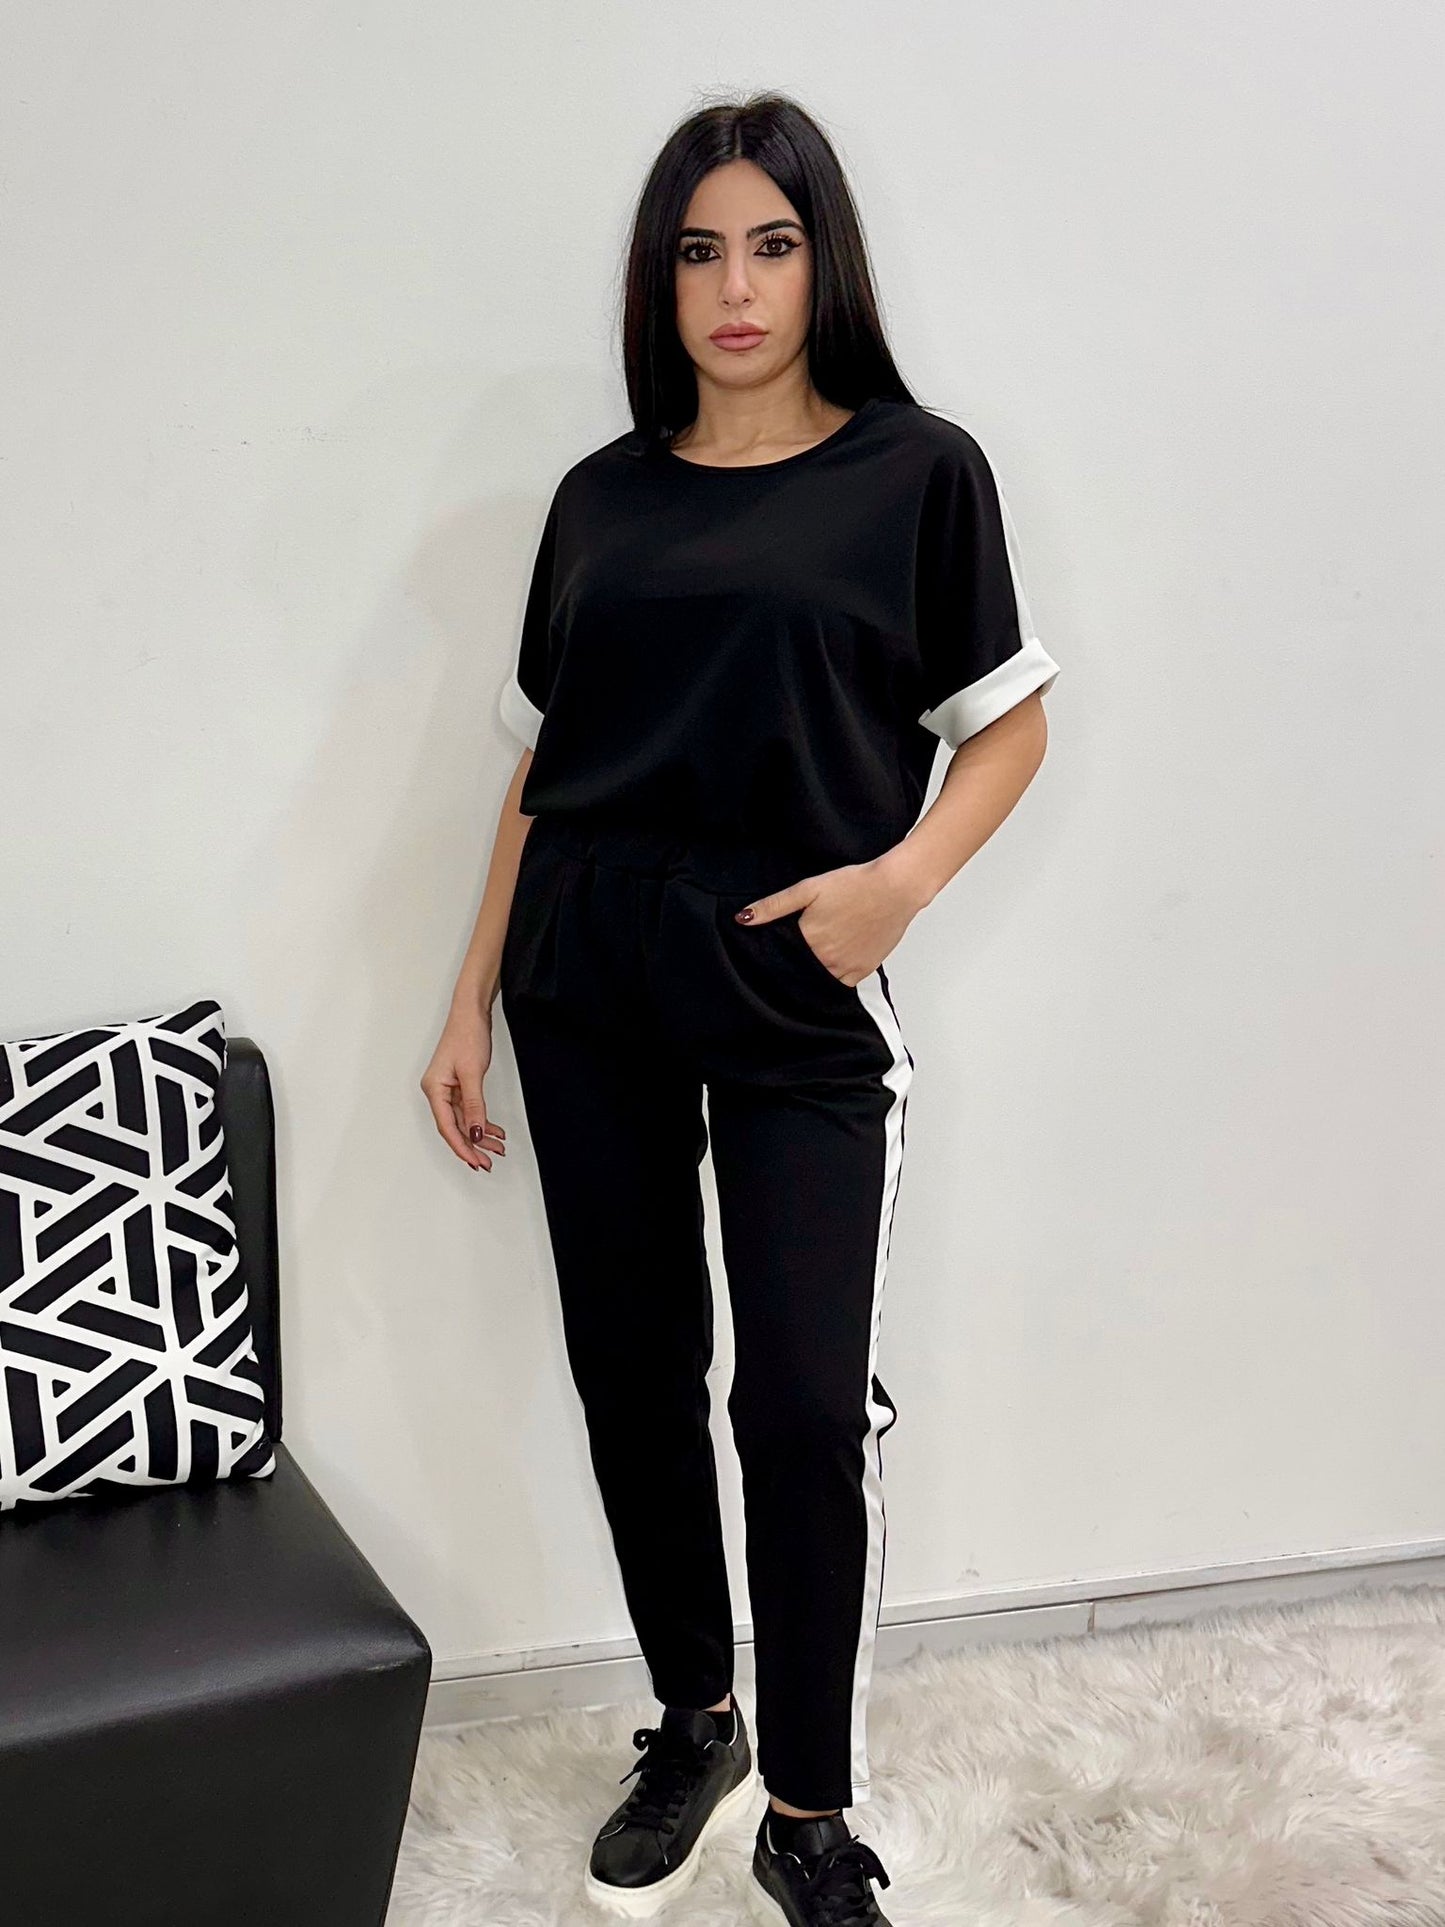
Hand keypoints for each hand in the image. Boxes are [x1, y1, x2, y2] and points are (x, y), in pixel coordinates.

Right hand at [420, 1003, 507, 1171]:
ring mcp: (448, 1089)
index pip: (447, 1127)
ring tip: (497, 1148)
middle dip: (473, 1146)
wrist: (472, 1012)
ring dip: (480, 1135)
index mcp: (434, 1089)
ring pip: (464, 1120)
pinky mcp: (459, 1085)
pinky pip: (469, 1110)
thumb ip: (473, 1106)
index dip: (462, 1147)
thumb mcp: (472, 1074)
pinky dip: (482, 1121)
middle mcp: (438, 1091)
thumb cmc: (466, 1035)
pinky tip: (494, 1131)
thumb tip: (473, 1133)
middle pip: (455, 1127)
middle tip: (488, 1161)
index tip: (476, 1161)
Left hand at [733, 856, 922, 985]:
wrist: (895, 888)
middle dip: (792, 966)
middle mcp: (826, 959)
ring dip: (813, 974)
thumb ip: (774, 906)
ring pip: (820, 981)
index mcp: (809, 939)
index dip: (774, 957)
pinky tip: (831, 963)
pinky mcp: (864, 971)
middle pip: (799, 972)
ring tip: (813, 957)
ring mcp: (846, 968)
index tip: (771, 954)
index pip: (780, 959)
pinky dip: (833, 978)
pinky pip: (841, 984)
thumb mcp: (809, 888)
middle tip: (796, 953)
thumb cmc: (855, 884)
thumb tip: (743, 918)